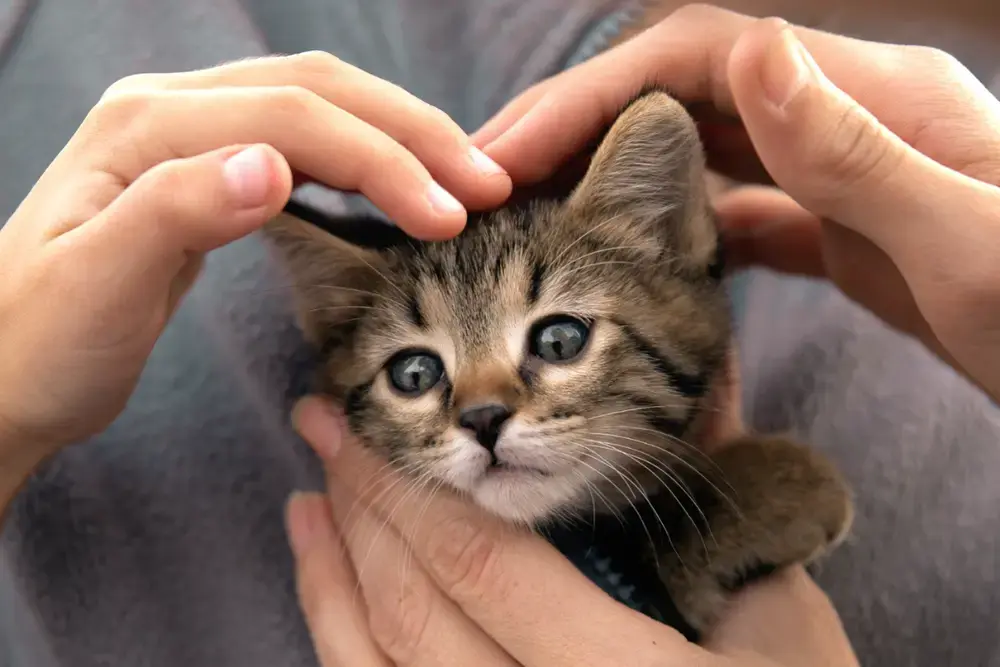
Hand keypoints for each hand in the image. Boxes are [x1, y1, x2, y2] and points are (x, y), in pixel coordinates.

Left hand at [0, 53, 510, 490]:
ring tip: (461, 182)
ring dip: (398, 138)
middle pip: (317, 91)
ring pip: (318, 106)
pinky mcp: (206, 172)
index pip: (291, 120)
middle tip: (485, 185)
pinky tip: (394, 186)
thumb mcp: (96, 287)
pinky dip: (363, 158)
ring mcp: (189, 137)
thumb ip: (177, 212)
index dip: (382, 161)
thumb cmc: (39, 345)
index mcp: (145, 129)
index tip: (450, 218)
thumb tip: (271, 166)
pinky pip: (304, 140)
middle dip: (411, 134)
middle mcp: (170, 113)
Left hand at [284, 353, 858, 666]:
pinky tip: (328, 587)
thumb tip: (713, 383)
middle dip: (359, 505)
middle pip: (411, 608)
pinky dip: (341, 638)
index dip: (410, 486)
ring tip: (308, 498)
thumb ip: (730, 504)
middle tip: (323, 426)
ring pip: (375, 666)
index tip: (364, 419)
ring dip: (330, 571)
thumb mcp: (784, 621)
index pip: (482, 566)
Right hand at [473, 5, 999, 400]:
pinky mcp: (842, 228)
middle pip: (685, 100)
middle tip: (495, 188)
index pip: (700, 59)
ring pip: (703, 154)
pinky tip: (638, 260)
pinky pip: (738, 211)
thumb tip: (749, 52)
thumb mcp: (969, 242)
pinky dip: (675, 227)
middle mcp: (846, 118)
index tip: (510, 151)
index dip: (593, 95)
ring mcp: (842, 172)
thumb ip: (858, 151)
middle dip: (582, 134)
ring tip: (540, 221)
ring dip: (617, 180)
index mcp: (873, 96)